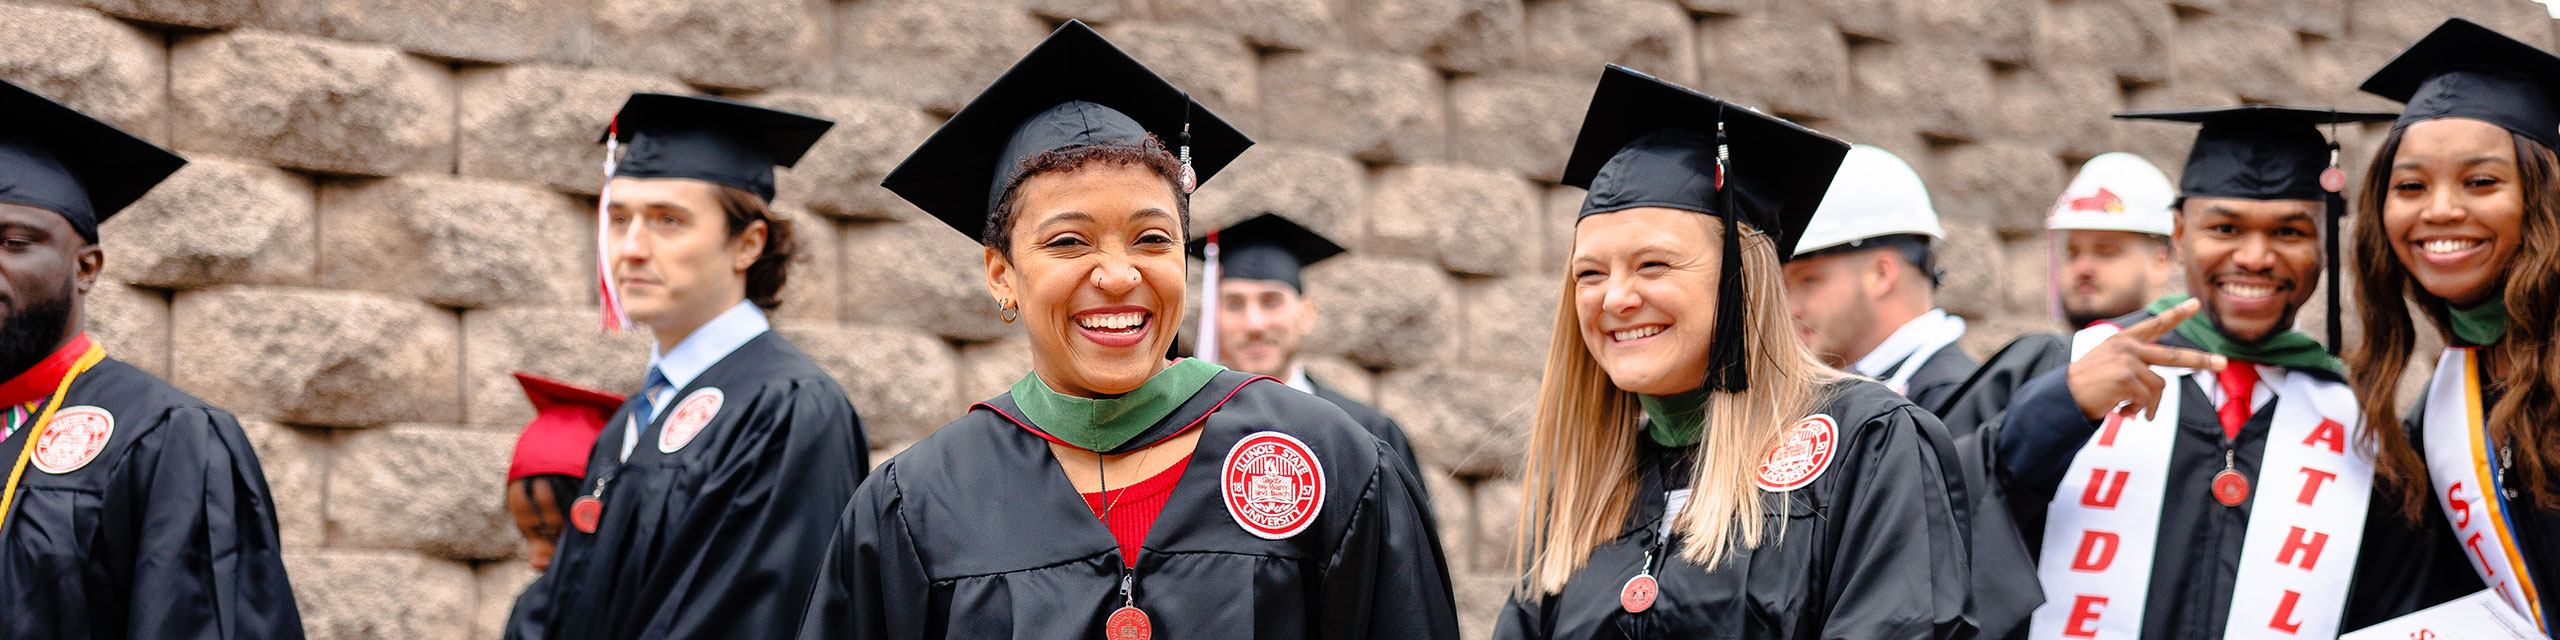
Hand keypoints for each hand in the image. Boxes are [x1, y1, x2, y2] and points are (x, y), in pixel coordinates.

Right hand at [2065, 299, 2228, 420]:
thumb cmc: (2086, 384)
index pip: (2155, 324)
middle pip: (2174, 355)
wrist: (2063, 395)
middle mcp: (2128, 347)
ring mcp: (2128, 362)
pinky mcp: (2127, 378)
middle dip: (2201, 360)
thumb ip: (2133, 367)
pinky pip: (2146, 400)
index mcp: (2123, 340)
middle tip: (2222, 362)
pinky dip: (2137, 411)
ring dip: (2148, 405)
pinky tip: (2121, 412)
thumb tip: (2156, 392)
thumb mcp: (2108, 365)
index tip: (2195, 304)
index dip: (2177, 314)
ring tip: (2132, 412)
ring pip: (2159, 388)